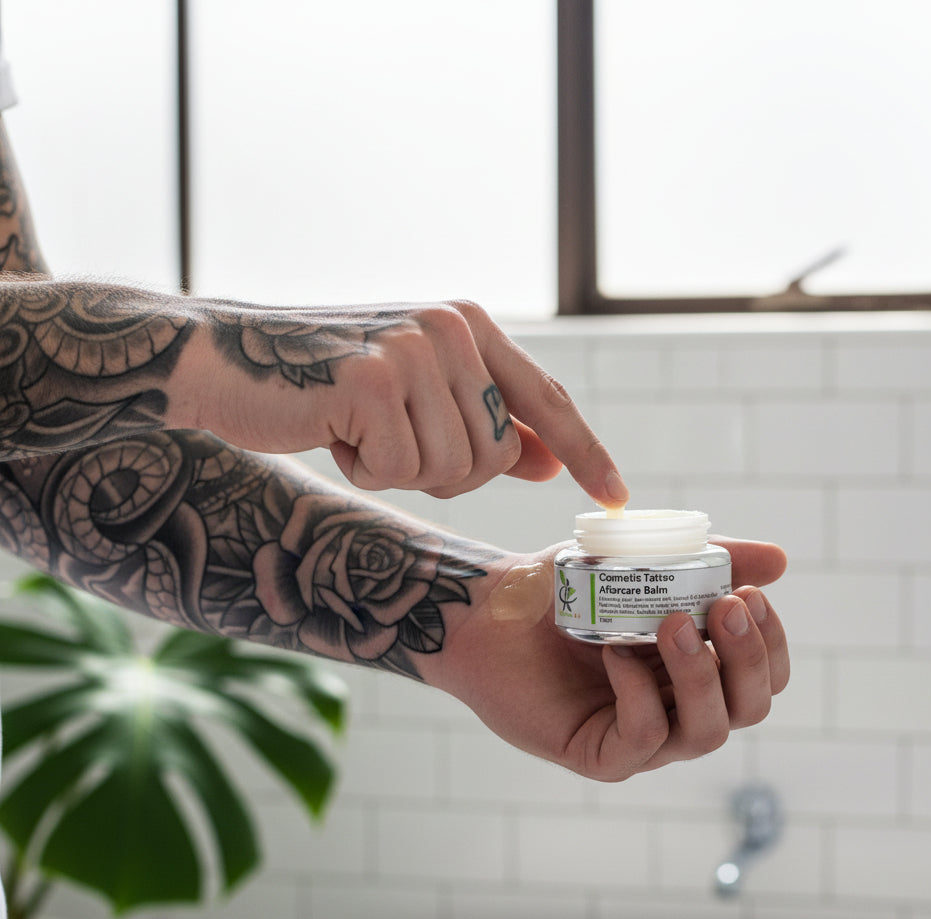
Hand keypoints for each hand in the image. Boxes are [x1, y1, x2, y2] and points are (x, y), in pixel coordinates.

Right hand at [175, 299, 627, 504]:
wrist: (228, 359)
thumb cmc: (327, 384)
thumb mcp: (418, 395)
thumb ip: (485, 420)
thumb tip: (549, 461)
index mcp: (469, 325)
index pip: (546, 400)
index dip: (586, 452)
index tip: (618, 497)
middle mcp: (451, 328)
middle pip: (496, 456)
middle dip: (447, 472)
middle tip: (389, 439)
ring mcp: (413, 351)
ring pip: (453, 470)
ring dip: (403, 471)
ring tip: (359, 428)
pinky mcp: (374, 382)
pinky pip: (401, 471)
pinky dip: (366, 469)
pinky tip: (334, 430)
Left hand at [436, 537, 788, 781]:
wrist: (490, 608)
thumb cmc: (562, 588)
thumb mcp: (637, 562)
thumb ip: (705, 561)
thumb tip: (781, 562)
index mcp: (695, 669)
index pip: (764, 675)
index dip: (771, 641)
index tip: (751, 592)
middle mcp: (677, 708)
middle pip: (749, 708)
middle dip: (748, 658)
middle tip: (726, 605)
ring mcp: (640, 738)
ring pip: (705, 732)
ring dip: (700, 675)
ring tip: (673, 622)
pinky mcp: (599, 755)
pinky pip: (644, 737)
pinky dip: (640, 694)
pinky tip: (615, 654)